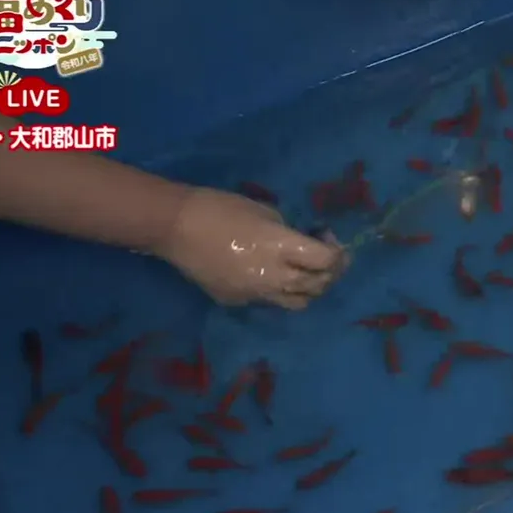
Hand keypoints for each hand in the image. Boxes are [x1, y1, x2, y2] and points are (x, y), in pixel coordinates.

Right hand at [157, 187, 348, 308]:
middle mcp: (274, 277)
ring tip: (304, 274)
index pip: (327, 261)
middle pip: (318, 286)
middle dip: (330, 272)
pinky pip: (267, 302)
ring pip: (297, 303)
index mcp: (282, 248)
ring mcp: (255, 294)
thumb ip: (289, 233)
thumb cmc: (221, 208)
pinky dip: (276, 291)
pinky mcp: (237, 302)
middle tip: (326, 259)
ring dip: (308, 289)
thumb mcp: (266, 212)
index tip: (328, 239)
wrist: (176, 227)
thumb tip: (302, 245)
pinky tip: (266, 275)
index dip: (337, 252)